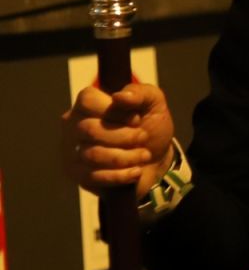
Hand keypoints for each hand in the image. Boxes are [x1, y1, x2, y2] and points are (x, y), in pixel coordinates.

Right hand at [60, 83, 173, 198]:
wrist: (156, 160)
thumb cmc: (150, 127)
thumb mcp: (154, 104)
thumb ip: (141, 93)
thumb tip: (119, 96)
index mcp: (88, 104)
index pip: (87, 100)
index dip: (116, 111)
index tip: (136, 119)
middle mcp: (73, 125)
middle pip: (89, 129)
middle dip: (125, 136)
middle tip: (143, 138)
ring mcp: (71, 150)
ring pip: (92, 155)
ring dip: (126, 157)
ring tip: (144, 155)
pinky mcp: (77, 174)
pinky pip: (93, 176)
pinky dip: (120, 175)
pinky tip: (136, 171)